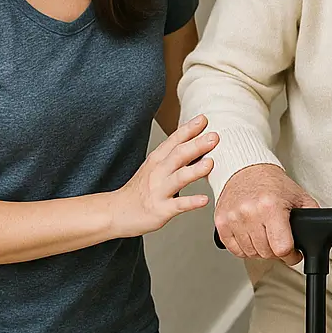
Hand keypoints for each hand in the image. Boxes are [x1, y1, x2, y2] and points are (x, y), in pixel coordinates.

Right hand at [111, 115, 218, 236]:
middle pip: (178, 155)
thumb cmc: (140, 190)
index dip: (189, 129)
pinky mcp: (161, 210)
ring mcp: (159, 191)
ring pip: (178, 178)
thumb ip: (175, 156)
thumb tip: (199, 143)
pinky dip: (191, 202)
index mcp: (157, 160)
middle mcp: (158, 173)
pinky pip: (178, 205)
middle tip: (214, 136)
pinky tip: (204, 200)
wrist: (117, 212)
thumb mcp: (155, 167)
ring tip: (210, 163)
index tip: (204, 119)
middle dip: (196, 145)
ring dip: (195, 170)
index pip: (174, 141)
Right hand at [214, 163, 318, 265]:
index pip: (282, 248)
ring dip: (261, 250)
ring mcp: (233, 218)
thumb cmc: (272, 183)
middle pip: (266, 253)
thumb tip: (316, 237)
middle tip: (280, 240)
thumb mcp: (299, 196)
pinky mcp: (221, 223)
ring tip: (265, 236)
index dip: (291, 254)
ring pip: (251, 254)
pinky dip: (245, 248)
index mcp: (271, 206)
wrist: (246, 169)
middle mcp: (249, 213)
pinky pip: (235, 250)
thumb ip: (311, 216)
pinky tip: (252, 236)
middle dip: (277, 251)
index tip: (293, 252)